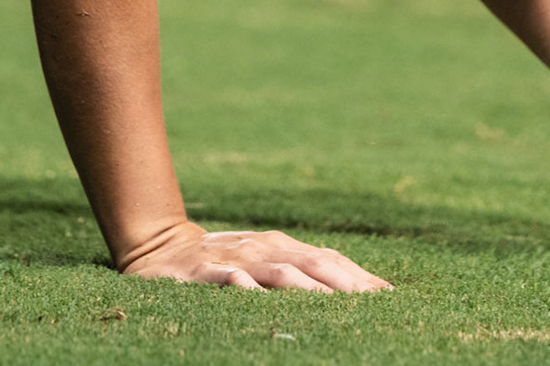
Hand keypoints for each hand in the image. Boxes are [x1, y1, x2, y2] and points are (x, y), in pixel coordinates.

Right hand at [120, 221, 392, 290]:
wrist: (159, 244)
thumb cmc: (223, 261)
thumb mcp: (262, 262)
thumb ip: (299, 273)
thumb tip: (354, 292)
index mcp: (281, 246)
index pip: (329, 259)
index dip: (359, 277)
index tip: (391, 297)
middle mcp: (262, 248)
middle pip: (312, 263)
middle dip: (345, 283)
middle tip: (373, 304)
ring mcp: (233, 258)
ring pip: (278, 272)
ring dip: (308, 288)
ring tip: (334, 306)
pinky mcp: (202, 273)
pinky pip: (228, 279)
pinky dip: (246, 287)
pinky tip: (261, 298)